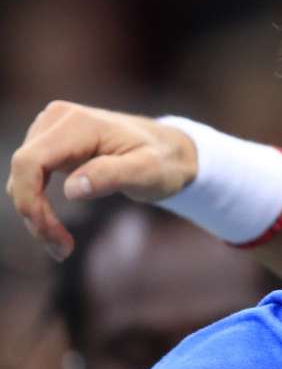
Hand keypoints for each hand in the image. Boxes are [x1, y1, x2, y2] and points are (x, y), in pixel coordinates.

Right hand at [6, 101, 197, 260]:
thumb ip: (112, 176)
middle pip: (22, 171)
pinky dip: (38, 205)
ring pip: (22, 177)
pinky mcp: (51, 142)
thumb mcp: (149, 172)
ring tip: (63, 245)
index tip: (50, 234)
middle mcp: (57, 118)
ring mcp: (51, 128)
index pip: (29, 162)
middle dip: (34, 214)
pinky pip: (30, 177)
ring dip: (35, 214)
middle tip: (61, 249)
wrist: (172, 150)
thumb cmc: (164, 162)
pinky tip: (57, 230)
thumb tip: (71, 189)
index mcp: (78, 124)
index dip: (29, 200)